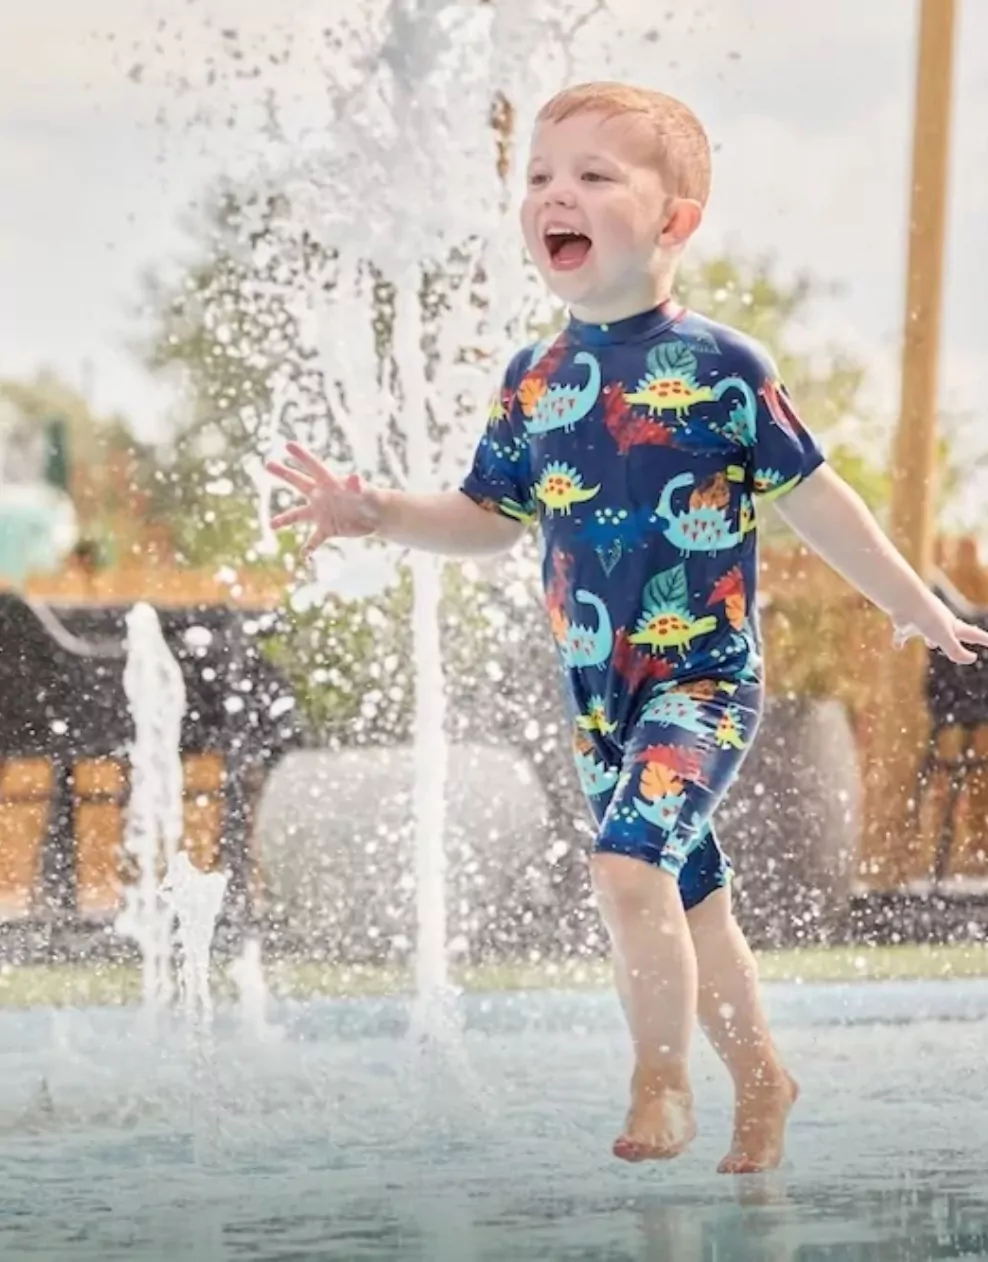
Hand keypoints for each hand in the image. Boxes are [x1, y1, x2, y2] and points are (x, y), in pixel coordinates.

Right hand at [265, 442, 380, 554]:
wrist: (375, 516)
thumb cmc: (371, 499)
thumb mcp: (366, 492)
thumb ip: (358, 485)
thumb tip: (355, 477)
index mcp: (330, 482)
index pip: (313, 467)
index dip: (301, 456)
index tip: (288, 445)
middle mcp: (321, 495)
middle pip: (299, 482)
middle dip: (284, 473)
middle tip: (267, 464)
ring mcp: (321, 512)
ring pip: (298, 515)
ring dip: (285, 520)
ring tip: (272, 524)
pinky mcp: (327, 529)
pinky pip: (314, 540)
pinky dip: (308, 548)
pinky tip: (304, 556)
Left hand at [892, 597, 987, 664]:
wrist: (904, 599)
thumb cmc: (926, 617)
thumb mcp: (944, 636)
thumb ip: (955, 649)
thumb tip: (971, 658)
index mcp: (952, 625)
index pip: (972, 634)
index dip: (983, 639)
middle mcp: (938, 622)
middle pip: (952, 632)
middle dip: (959, 637)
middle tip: (967, 638)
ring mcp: (921, 622)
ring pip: (927, 632)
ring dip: (930, 639)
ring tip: (931, 644)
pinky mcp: (904, 624)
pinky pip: (902, 635)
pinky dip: (900, 641)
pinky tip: (897, 647)